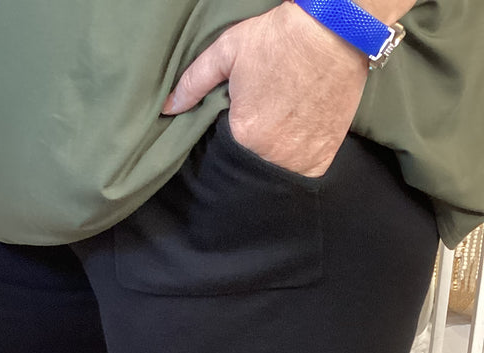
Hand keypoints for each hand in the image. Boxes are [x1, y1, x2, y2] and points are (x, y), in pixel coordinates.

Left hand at [162, 1, 369, 177]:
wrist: (336, 29)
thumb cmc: (280, 38)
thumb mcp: (227, 52)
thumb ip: (193, 83)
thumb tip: (167, 107)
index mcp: (245, 135)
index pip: (224, 155)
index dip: (228, 140)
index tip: (238, 123)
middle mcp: (273, 155)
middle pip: (251, 166)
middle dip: (250, 152)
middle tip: (261, 122)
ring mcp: (301, 160)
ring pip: (276, 173)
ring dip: (274, 159)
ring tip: (279, 128)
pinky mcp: (324, 157)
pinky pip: (303, 172)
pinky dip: (298, 161)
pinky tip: (296, 136)